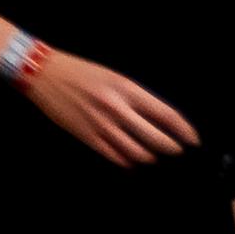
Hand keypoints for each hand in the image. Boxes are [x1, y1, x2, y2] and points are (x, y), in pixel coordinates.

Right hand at [19, 45, 195, 167]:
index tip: (193, 140)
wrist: (41, 72)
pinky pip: (117, 157)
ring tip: (151, 153)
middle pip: (158, 140)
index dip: (185, 131)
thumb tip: (162, 120)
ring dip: (150, 156)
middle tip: (175, 149)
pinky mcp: (86, 136)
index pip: (167, 116)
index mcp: (126, 89)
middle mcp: (117, 108)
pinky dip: (129, 161)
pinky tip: (130, 157)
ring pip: (139, 153)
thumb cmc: (80, 72)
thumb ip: (137, 98)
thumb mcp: (113, 77)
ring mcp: (101, 125)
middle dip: (172, 149)